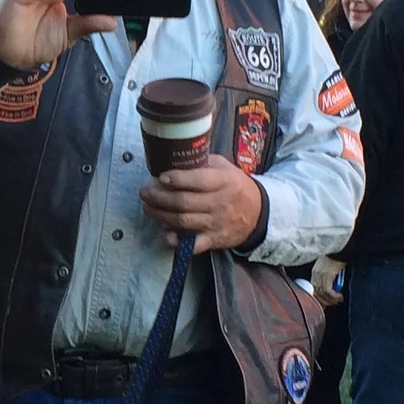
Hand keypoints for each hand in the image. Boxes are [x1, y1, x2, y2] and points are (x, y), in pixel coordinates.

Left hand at [139, 161, 266, 252]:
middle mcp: (220, 203)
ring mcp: (217, 223)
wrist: (258, 213)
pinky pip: (193, 244)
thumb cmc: (235, 186)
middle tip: (145, 192)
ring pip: (184, 221)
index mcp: (224, 181)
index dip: (178, 179)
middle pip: (184, 202)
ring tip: (148, 208)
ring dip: (161, 215)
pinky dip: (176, 241)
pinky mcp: (214, 240)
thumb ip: (203, 163)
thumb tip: (173, 158)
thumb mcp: (225, 168)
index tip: (161, 177)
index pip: (199, 180)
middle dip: (160, 197)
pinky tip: (164, 234)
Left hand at [311, 257, 345, 306]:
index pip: (313, 289)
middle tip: (333, 304)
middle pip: (316, 293)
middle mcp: (315, 274)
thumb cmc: (338, 257)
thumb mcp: (330, 268)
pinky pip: (328, 291)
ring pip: (322, 293)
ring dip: (331, 300)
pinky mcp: (326, 275)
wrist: (340, 248)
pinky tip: (340, 296)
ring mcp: (320, 275)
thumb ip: (328, 278)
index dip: (319, 298)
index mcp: (315, 272)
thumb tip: (332, 289)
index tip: (325, 304)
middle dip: (325, 301)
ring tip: (338, 300)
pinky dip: (334, 296)